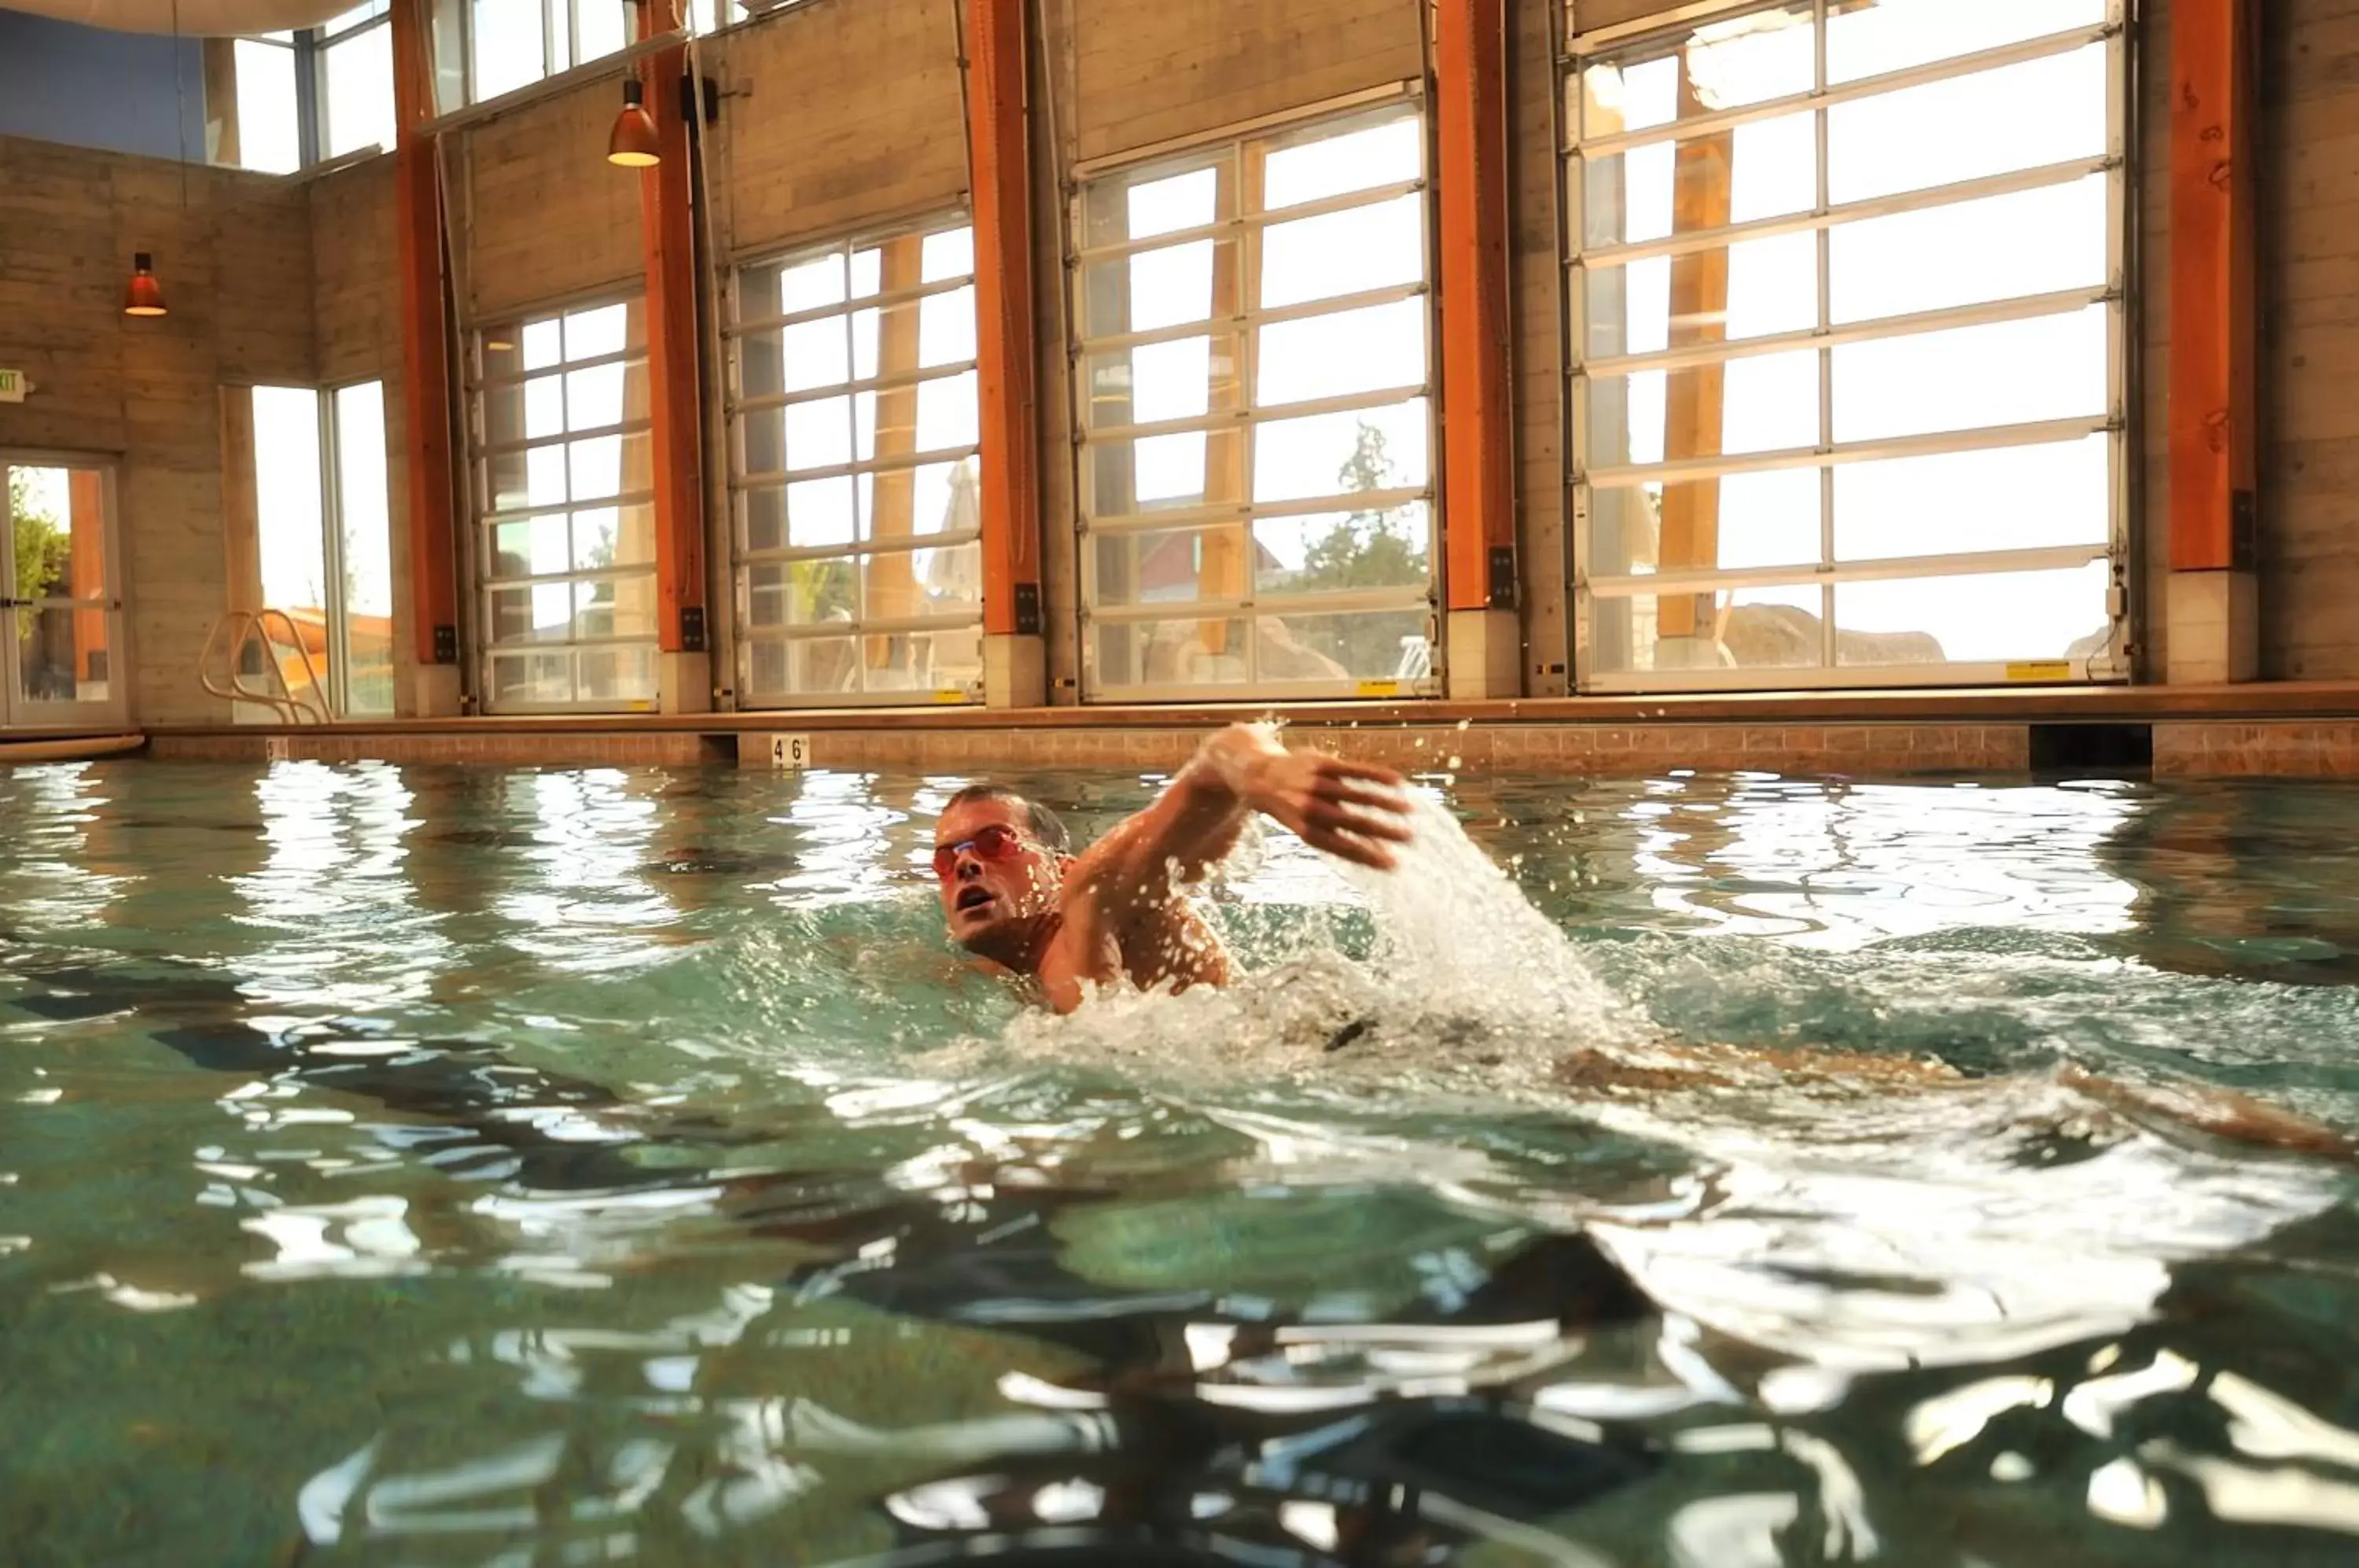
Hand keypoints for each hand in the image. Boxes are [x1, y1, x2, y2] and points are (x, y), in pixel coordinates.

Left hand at [1241, 748, 1412, 869]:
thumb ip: (1341, 838)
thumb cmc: (1294, 808)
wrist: (1259, 776)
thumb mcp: (1309, 827)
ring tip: (1409, 810)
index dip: (1368, 856)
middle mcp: (1310, 809)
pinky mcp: (1320, 764)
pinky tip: (1398, 781)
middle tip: (1409, 838)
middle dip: (1383, 831)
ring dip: (1385, 803)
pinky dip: (1376, 776)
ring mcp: (1315, 784)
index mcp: (1307, 831)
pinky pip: (1354, 770)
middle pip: (1352, 822)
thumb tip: (1377, 854)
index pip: (1343, 847)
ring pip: (1356, 795)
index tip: (1393, 864)